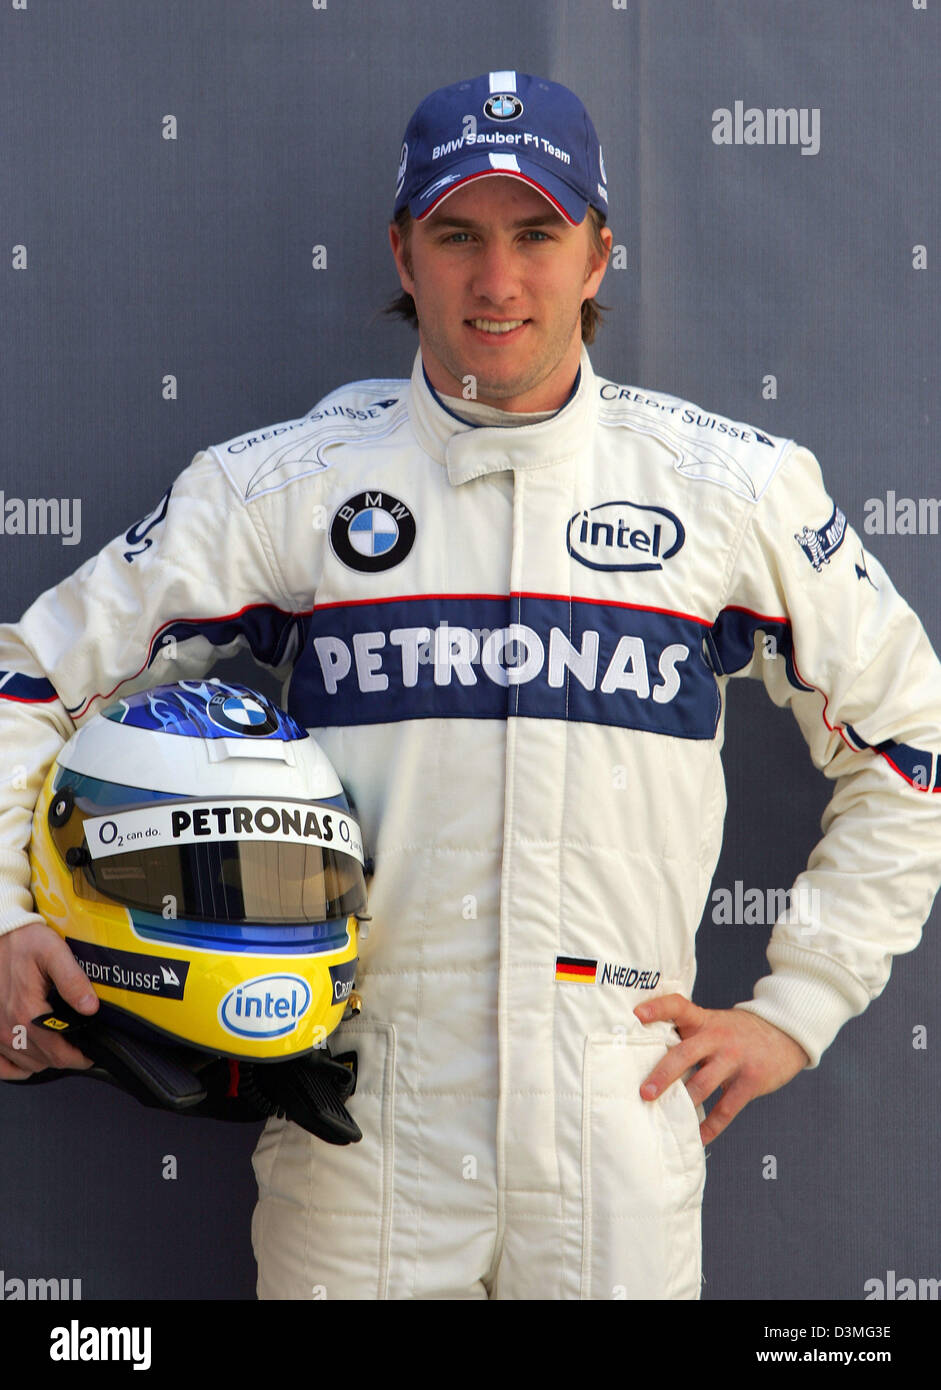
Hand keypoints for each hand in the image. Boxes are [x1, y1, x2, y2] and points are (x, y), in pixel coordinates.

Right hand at [0, 920, 97, 1078]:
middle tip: (80, 1047)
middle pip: (44, 1061)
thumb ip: (73, 981)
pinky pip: (2, 1065)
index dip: (79, 1058)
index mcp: (28, 1011)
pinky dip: (17, 1067)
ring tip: (60, 1045)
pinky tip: (29, 1058)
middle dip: (66, 1058)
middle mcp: (9, 1027)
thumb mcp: (54, 952)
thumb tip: (91, 1007)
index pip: (58, 1053)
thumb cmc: (24, 941)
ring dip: (45, 1060)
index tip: (91, 1053)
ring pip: (26, 1065)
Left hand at [634, 993, 809, 1143]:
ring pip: (703, 1084)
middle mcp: (718, 1037)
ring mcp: (735, 1059)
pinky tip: (698, 1137)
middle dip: (663, 1074)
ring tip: (664, 1116)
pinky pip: (726, 1108)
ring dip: (683, 1103)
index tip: (636, 1014)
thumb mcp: (715, 1022)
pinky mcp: (750, 1081)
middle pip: (685, 1053)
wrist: (785, 1033)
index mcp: (704, 1020)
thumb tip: (649, 1054)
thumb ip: (689, 1034)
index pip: (679, 1006)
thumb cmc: (737, 1031)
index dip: (658, 1008)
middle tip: (644, 1092)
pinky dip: (711, 1126)